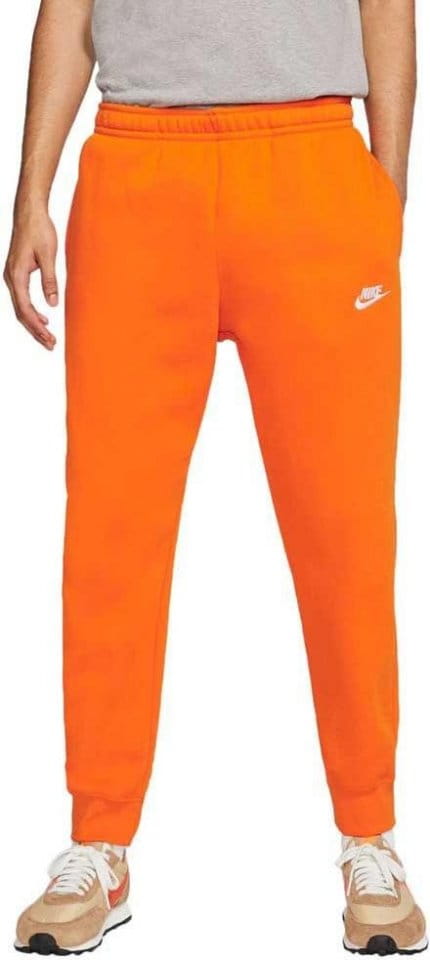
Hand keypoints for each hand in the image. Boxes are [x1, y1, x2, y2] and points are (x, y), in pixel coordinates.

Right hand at [4, 200, 57, 349]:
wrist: (29, 212)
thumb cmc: (39, 230)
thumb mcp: (49, 256)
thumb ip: (50, 281)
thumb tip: (52, 304)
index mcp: (16, 275)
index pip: (25, 309)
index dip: (37, 327)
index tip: (50, 338)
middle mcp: (10, 278)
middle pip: (20, 313)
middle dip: (35, 331)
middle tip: (51, 345)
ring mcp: (11, 276)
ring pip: (20, 307)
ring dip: (33, 323)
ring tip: (48, 337)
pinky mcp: (16, 273)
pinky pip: (21, 299)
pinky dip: (31, 312)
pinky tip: (43, 318)